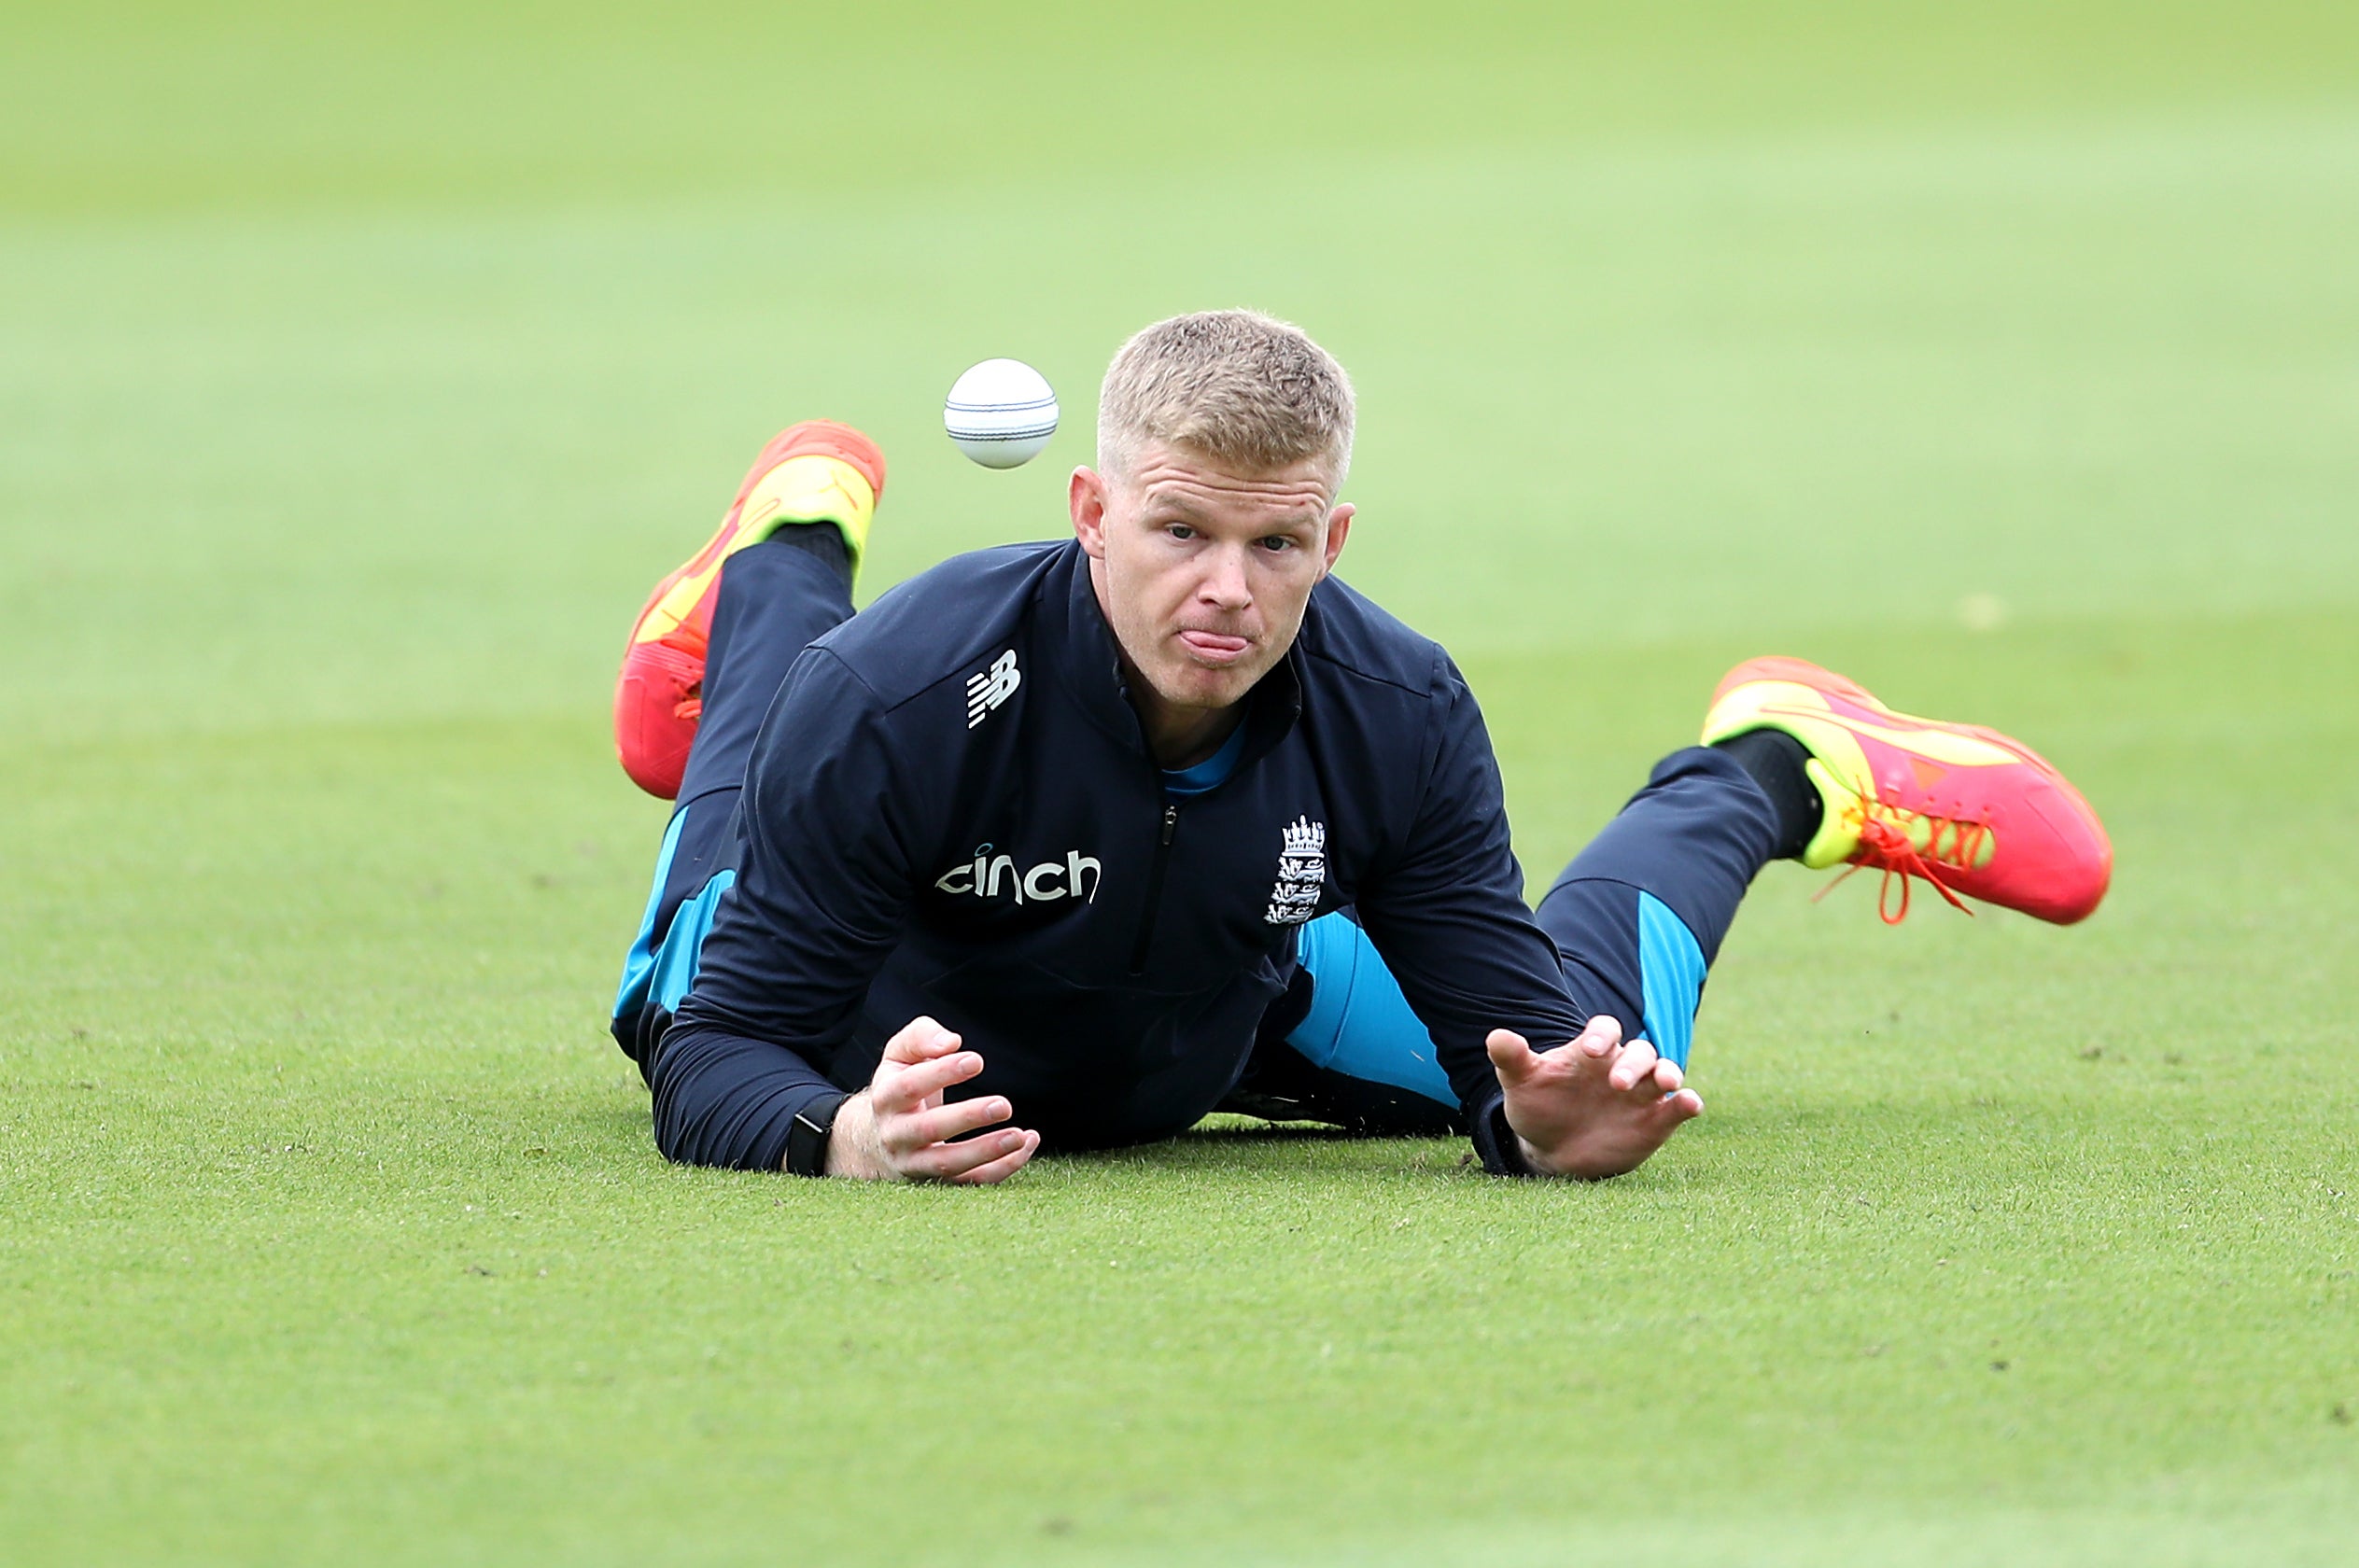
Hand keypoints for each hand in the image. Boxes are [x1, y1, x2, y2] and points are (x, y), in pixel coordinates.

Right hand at [820, 1015, 1040, 1182]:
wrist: (874, 1139)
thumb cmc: (899, 1086)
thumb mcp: (899, 1055)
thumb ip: (921, 1037)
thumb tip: (951, 1042)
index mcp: (886, 1098)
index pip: (910, 1086)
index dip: (941, 1073)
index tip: (976, 1061)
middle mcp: (896, 1135)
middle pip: (928, 1129)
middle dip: (967, 1117)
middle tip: (1003, 1105)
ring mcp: (915, 1163)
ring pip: (949, 1164)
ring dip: (986, 1152)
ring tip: (1019, 1135)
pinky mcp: (938, 1181)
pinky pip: (971, 1181)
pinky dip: (1002, 1168)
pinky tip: (1027, 1144)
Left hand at [1485, 1014, 1701, 1179]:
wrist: (1553, 1150)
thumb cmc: (1538, 1107)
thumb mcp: (1521, 1083)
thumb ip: (1512, 1059)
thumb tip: (1496, 1037)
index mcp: (1591, 1051)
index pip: (1605, 1029)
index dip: (1601, 1034)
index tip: (1590, 1049)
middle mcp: (1621, 1067)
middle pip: (1640, 1052)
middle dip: (1633, 1064)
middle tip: (1617, 1084)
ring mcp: (1641, 1094)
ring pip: (1664, 1073)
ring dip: (1668, 1074)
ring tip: (1667, 1083)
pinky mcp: (1656, 1121)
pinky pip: (1676, 1108)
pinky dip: (1687, 1103)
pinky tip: (1690, 1104)